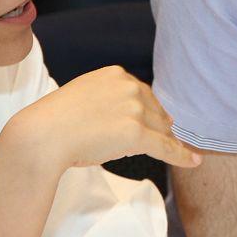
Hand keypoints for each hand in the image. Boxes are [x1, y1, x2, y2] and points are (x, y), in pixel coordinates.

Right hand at [3, 67, 202, 173]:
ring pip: (160, 129)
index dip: (148, 111)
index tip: (154, 121)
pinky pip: (166, 147)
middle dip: (155, 127)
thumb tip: (132, 114)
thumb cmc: (54, 121)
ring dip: (161, 141)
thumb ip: (107, 98)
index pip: (142, 93)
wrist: (42, 134)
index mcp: (115, 74)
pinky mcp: (137, 134)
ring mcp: (134, 110)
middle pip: (155, 111)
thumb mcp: (83, 96)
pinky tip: (194, 161)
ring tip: (167, 151)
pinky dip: (181, 155)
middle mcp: (129, 87)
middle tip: (153, 141)